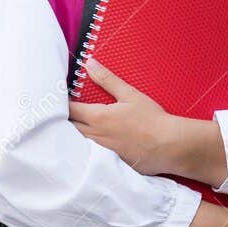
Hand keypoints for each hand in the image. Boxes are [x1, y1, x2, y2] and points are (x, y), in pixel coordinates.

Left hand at [67, 56, 174, 175]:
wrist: (169, 146)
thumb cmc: (152, 119)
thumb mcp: (129, 94)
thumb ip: (107, 79)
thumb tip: (89, 63)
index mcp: (98, 117)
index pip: (70, 109)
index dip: (61, 102)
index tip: (58, 98)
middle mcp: (95, 136)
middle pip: (69, 128)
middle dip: (63, 120)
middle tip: (59, 113)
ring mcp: (101, 152)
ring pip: (78, 143)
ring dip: (72, 135)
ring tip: (69, 128)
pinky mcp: (110, 163)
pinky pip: (91, 156)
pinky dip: (85, 150)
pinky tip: (87, 147)